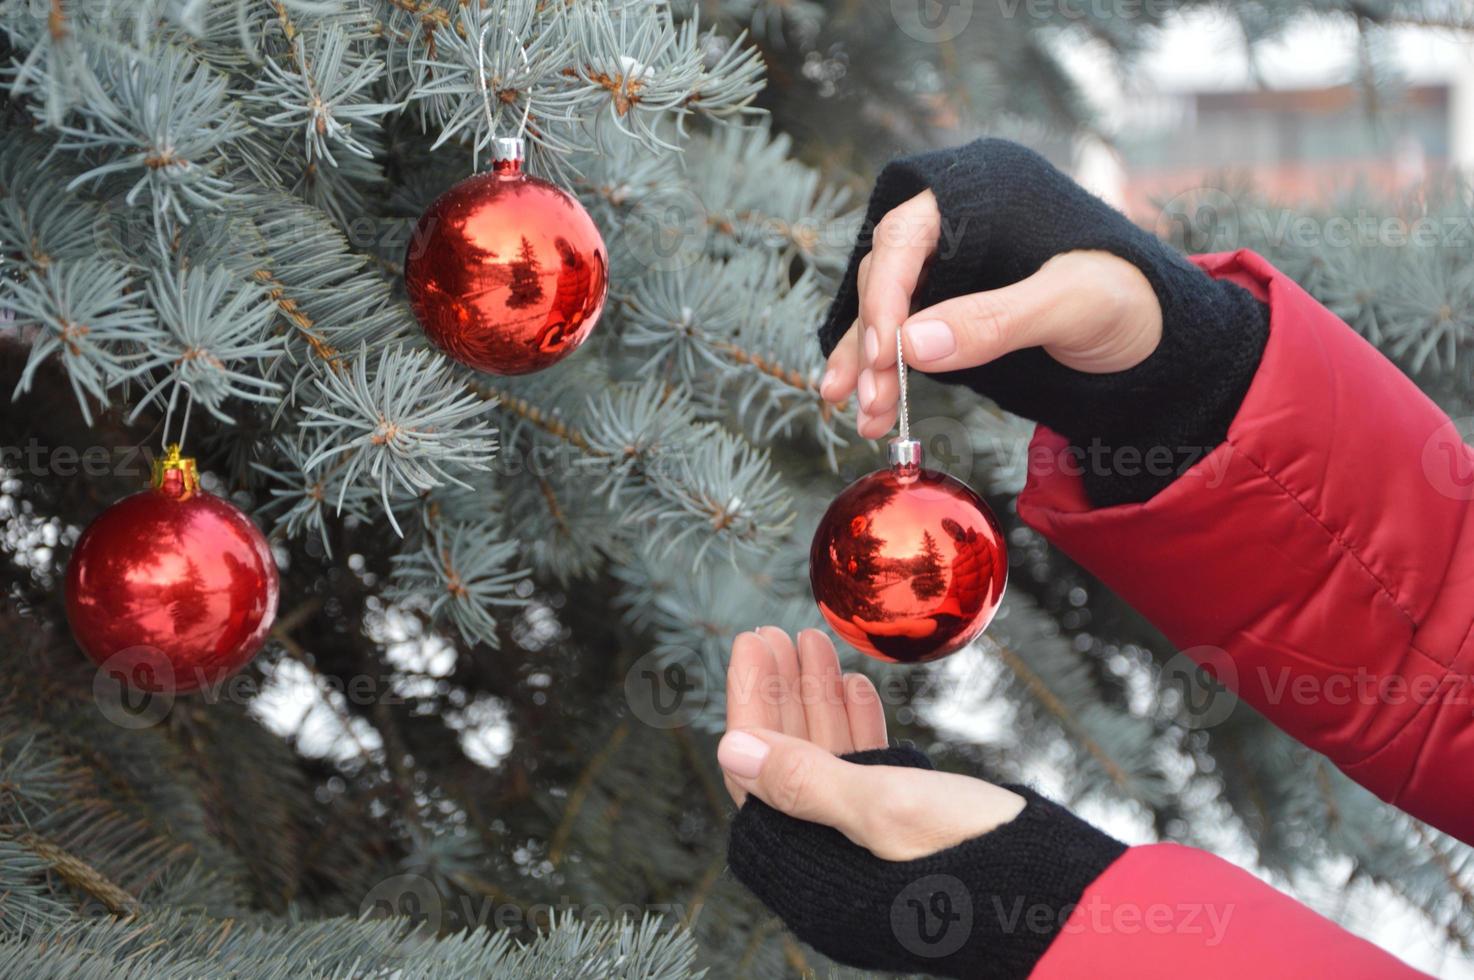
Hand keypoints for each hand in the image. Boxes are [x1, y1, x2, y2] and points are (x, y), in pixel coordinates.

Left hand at [716, 627, 1023, 861]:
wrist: (1065, 902)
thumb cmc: (981, 861)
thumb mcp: (887, 809)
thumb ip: (804, 781)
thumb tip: (730, 749)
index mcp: (810, 866)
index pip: (757, 772)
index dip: (751, 701)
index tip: (751, 641)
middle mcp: (830, 860)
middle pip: (787, 760)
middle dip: (781, 691)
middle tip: (774, 631)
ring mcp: (868, 846)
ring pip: (826, 760)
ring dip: (818, 698)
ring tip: (813, 640)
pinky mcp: (906, 833)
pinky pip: (865, 771)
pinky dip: (857, 725)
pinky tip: (854, 685)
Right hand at [819, 190, 1164, 438]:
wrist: (1156, 336)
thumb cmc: (1129, 299)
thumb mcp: (1070, 306)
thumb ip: (995, 320)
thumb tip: (912, 346)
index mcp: (980, 198)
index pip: (905, 239)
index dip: (884, 296)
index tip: (884, 355)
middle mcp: (954, 230)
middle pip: (885, 279)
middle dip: (874, 344)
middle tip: (873, 398)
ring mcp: (949, 275)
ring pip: (886, 315)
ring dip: (870, 368)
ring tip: (866, 419)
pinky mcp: (949, 316)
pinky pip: (903, 342)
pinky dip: (885, 377)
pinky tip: (872, 414)